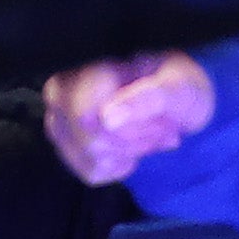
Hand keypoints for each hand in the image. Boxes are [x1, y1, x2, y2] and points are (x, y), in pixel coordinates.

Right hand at [42, 54, 211, 185]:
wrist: (177, 101)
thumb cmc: (177, 86)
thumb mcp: (178, 88)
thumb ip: (147, 98)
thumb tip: (105, 118)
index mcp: (86, 66)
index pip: (86, 115)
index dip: (131, 128)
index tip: (163, 121)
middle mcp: (61, 91)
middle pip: (89, 141)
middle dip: (135, 141)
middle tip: (163, 129)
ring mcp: (60, 120)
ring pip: (89, 158)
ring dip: (130, 153)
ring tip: (150, 135)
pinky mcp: (67, 147)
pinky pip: (90, 171)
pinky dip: (120, 166)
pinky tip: (132, 147)